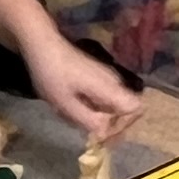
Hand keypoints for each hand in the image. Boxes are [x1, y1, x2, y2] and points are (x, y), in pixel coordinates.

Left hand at [23, 32, 141, 140]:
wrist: (43, 45)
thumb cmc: (52, 74)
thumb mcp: (66, 104)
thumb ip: (87, 120)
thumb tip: (104, 133)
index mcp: (110, 88)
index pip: (135, 107)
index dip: (125, 124)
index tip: (107, 132)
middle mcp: (114, 80)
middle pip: (127, 106)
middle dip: (113, 122)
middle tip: (94, 132)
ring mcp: (107, 75)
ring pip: (115, 102)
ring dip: (103, 114)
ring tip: (83, 121)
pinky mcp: (98, 73)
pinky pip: (105, 94)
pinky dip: (97, 105)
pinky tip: (78, 108)